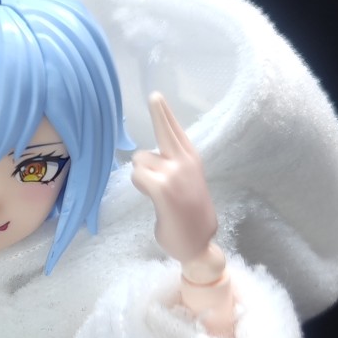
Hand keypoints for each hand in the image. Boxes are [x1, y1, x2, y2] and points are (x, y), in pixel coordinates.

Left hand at [131, 92, 218, 271]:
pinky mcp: (163, 188)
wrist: (198, 243)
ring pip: (141, 160)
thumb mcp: (186, 185)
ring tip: (157, 193)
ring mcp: (175, 173)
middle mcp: (185, 161)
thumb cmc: (188, 216)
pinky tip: (153, 197)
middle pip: (164, 129)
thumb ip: (172, 168)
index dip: (164, 113)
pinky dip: (139, 184)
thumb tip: (149, 160)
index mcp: (191, 159)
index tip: (156, 95)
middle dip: (158, 112)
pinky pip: (138, 175)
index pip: (175, 130)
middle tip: (154, 95)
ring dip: (142, 175)